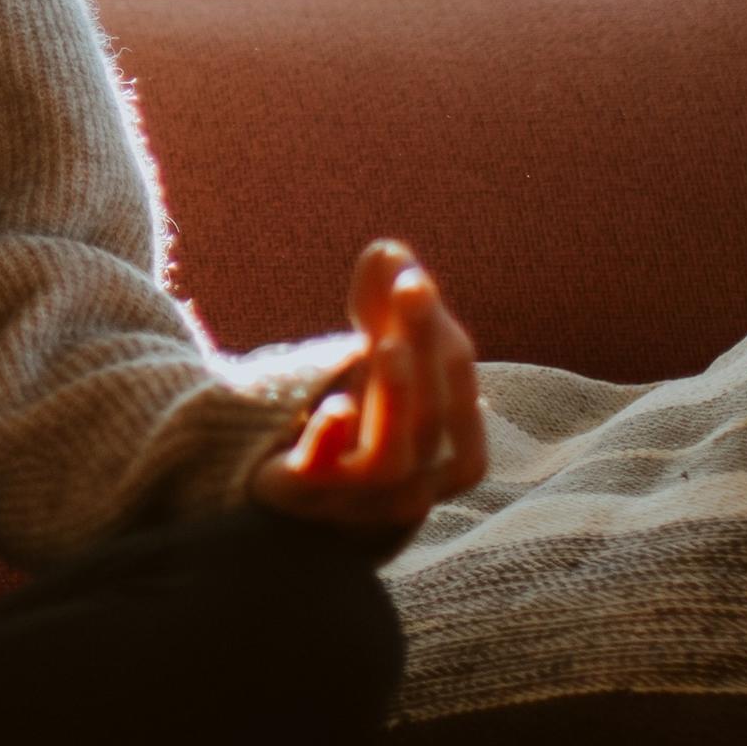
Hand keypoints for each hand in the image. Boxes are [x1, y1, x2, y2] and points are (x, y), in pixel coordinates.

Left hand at [249, 239, 483, 531]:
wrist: (288, 496)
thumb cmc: (351, 425)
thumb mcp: (371, 363)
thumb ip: (383, 307)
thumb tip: (390, 250)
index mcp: (440, 449)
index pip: (458, 396)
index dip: (441, 340)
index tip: (414, 281)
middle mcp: (411, 480)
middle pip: (431, 418)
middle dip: (423, 347)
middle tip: (410, 287)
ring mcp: (358, 495)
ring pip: (393, 458)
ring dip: (395, 398)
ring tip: (383, 344)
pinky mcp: (304, 495)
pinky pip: (324, 478)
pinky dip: (332, 441)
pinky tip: (334, 406)